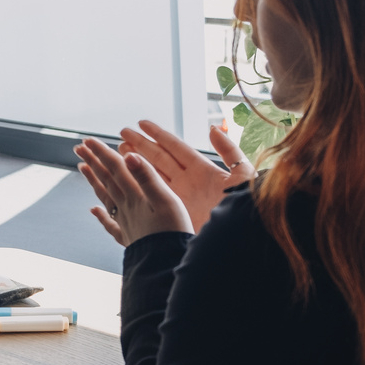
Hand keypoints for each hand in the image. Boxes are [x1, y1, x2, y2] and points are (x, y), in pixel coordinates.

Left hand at [74, 137, 193, 246]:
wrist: (168, 266)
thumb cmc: (172, 233)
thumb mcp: (166, 200)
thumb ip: (147, 178)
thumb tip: (128, 156)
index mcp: (135, 196)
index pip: (115, 169)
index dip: (102, 153)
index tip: (87, 140)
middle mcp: (126, 208)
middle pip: (107, 180)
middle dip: (93, 161)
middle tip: (78, 147)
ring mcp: (125, 223)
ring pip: (105, 197)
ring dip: (94, 181)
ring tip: (82, 168)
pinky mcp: (129, 238)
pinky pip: (110, 224)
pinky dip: (101, 215)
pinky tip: (93, 210)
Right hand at [116, 120, 254, 231]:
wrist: (238, 241)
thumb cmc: (244, 210)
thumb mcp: (242, 176)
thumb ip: (229, 151)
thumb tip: (214, 129)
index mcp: (202, 170)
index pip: (176, 147)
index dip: (158, 134)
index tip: (142, 123)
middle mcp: (188, 182)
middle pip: (159, 157)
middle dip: (140, 144)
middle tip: (123, 133)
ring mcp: (178, 198)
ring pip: (151, 174)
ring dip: (135, 161)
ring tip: (119, 149)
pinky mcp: (173, 213)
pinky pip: (151, 194)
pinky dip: (137, 184)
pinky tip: (125, 176)